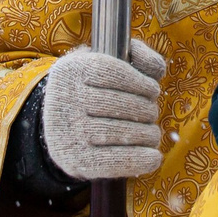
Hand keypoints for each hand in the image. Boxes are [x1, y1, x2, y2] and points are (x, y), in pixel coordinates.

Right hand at [41, 38, 169, 180]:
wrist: (58, 125)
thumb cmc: (92, 88)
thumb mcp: (104, 60)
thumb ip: (136, 55)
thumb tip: (158, 69)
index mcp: (71, 70)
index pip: (114, 73)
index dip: (141, 83)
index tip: (152, 91)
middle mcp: (64, 99)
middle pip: (121, 105)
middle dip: (146, 110)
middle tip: (151, 114)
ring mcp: (67, 132)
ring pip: (121, 132)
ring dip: (147, 135)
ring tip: (151, 134)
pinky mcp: (75, 160)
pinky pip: (113, 161)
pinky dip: (139, 160)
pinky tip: (153, 157)